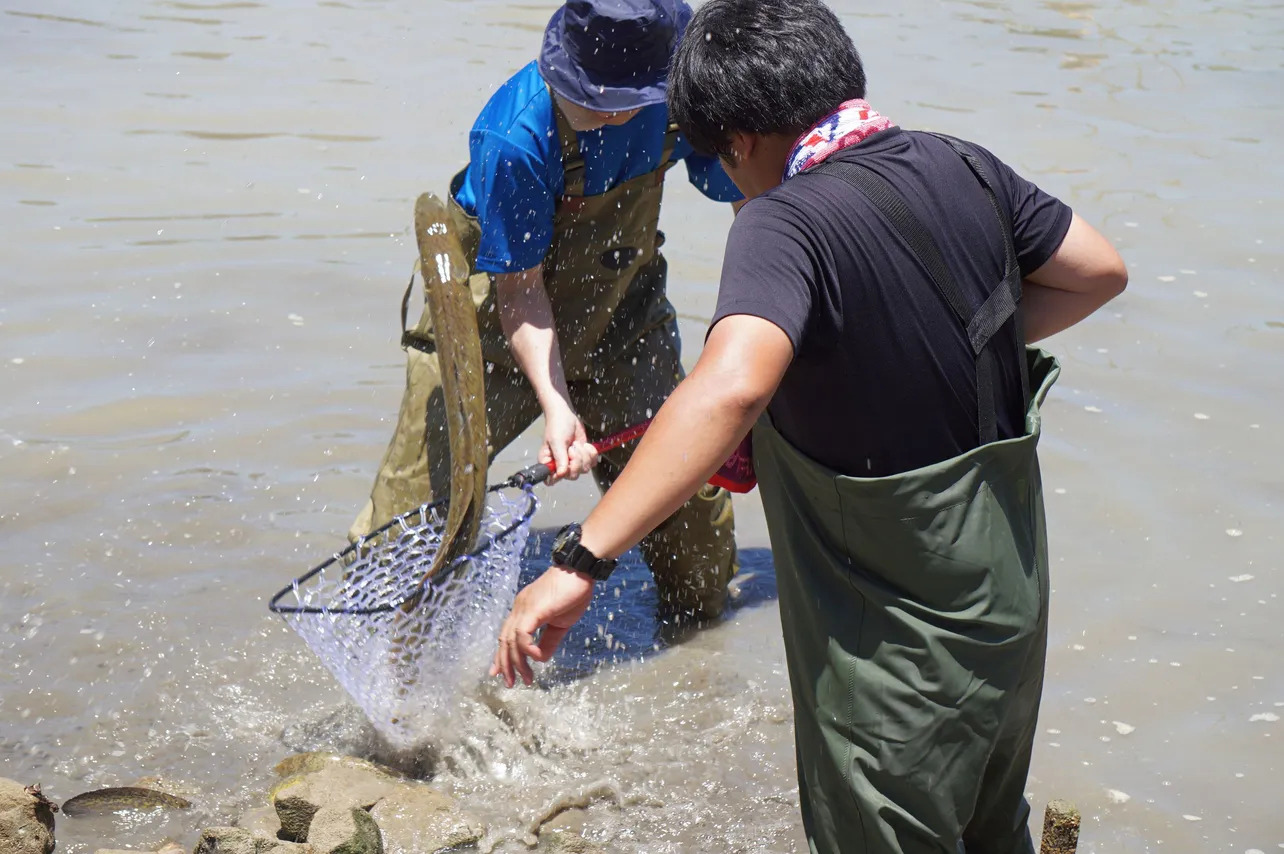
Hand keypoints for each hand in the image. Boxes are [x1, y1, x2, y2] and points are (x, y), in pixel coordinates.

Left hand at [490, 566, 592, 686]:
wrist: (580, 571)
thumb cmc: (573, 593)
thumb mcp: (560, 623)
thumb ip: (549, 641)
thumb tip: (540, 659)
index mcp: (523, 610)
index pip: (506, 635)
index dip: (502, 655)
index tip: (500, 673)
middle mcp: (518, 608)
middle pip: (504, 641)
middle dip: (505, 664)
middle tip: (510, 683)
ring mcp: (524, 608)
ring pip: (511, 640)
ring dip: (517, 662)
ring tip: (526, 678)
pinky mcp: (533, 609)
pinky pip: (522, 634)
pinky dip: (526, 648)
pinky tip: (536, 658)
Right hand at [539, 399, 598, 482]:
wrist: (566, 416)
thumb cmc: (557, 426)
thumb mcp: (557, 441)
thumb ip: (559, 458)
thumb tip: (560, 474)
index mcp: (548, 463)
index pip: (552, 480)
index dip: (562, 474)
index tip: (567, 462)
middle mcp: (560, 466)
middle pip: (572, 476)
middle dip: (577, 461)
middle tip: (572, 447)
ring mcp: (572, 462)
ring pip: (584, 469)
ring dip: (584, 455)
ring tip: (576, 444)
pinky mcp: (583, 457)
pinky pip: (592, 463)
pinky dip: (591, 453)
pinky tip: (585, 445)